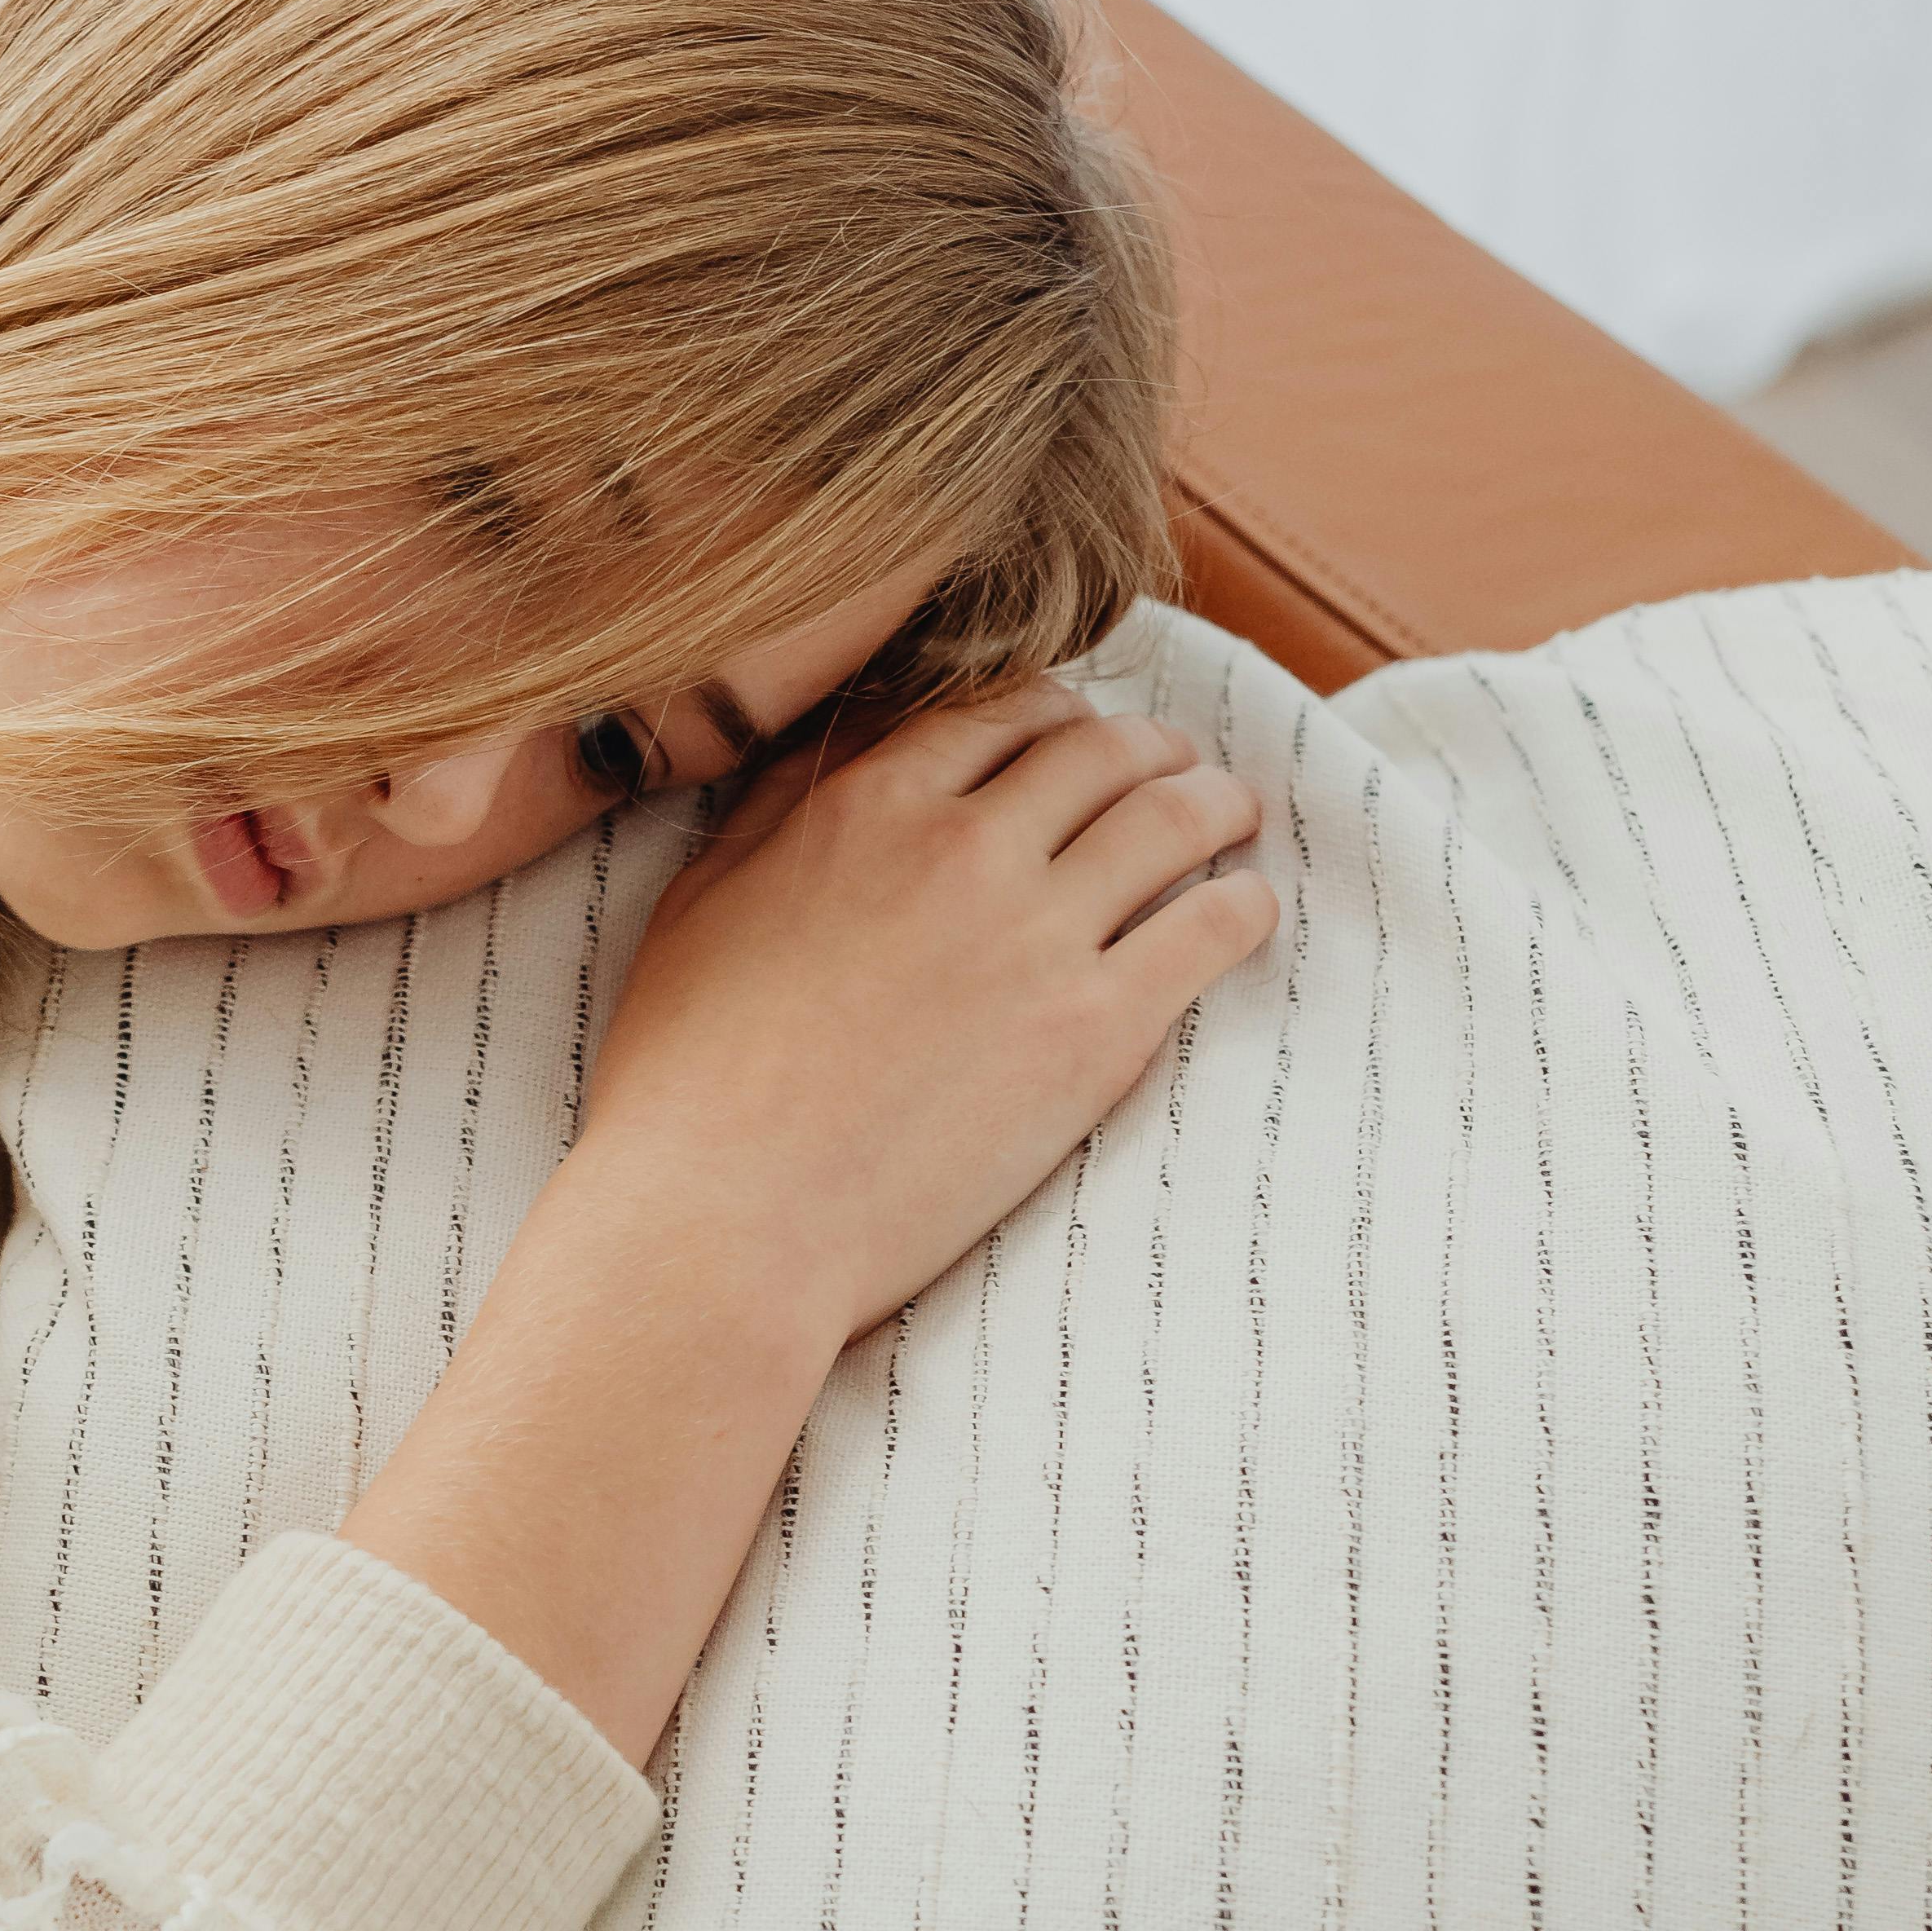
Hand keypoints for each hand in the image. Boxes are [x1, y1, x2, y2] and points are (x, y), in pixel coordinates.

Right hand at [573, 686, 1273, 1358]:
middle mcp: (963, 846)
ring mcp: (1038, 935)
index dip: (1051, 715)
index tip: (1072, 736)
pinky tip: (1245, 910)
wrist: (726, 1218)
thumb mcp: (699, 906)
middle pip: (1098, 751)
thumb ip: (775, 812)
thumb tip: (836, 750)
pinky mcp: (1094, 1030)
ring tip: (1229, 815)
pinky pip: (1208, 930)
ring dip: (1213, 804)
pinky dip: (1241, 905)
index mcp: (866, 807)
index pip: (997, 712)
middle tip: (1171, 768)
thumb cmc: (686, 1079)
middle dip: (1146, 749)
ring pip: (1171, 821)